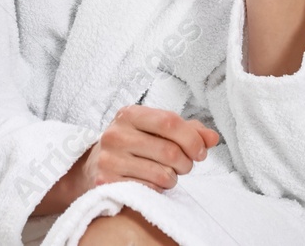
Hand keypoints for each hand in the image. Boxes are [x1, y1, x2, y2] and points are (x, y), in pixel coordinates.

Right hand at [78, 106, 220, 192]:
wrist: (91, 167)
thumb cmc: (131, 146)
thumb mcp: (154, 130)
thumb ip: (186, 130)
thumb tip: (213, 138)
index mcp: (129, 114)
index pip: (170, 122)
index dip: (192, 139)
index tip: (200, 152)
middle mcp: (116, 134)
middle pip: (170, 151)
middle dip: (186, 163)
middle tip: (184, 166)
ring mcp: (109, 159)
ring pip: (162, 174)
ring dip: (173, 179)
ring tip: (167, 175)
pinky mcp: (107, 183)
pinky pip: (149, 190)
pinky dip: (158, 190)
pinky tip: (151, 183)